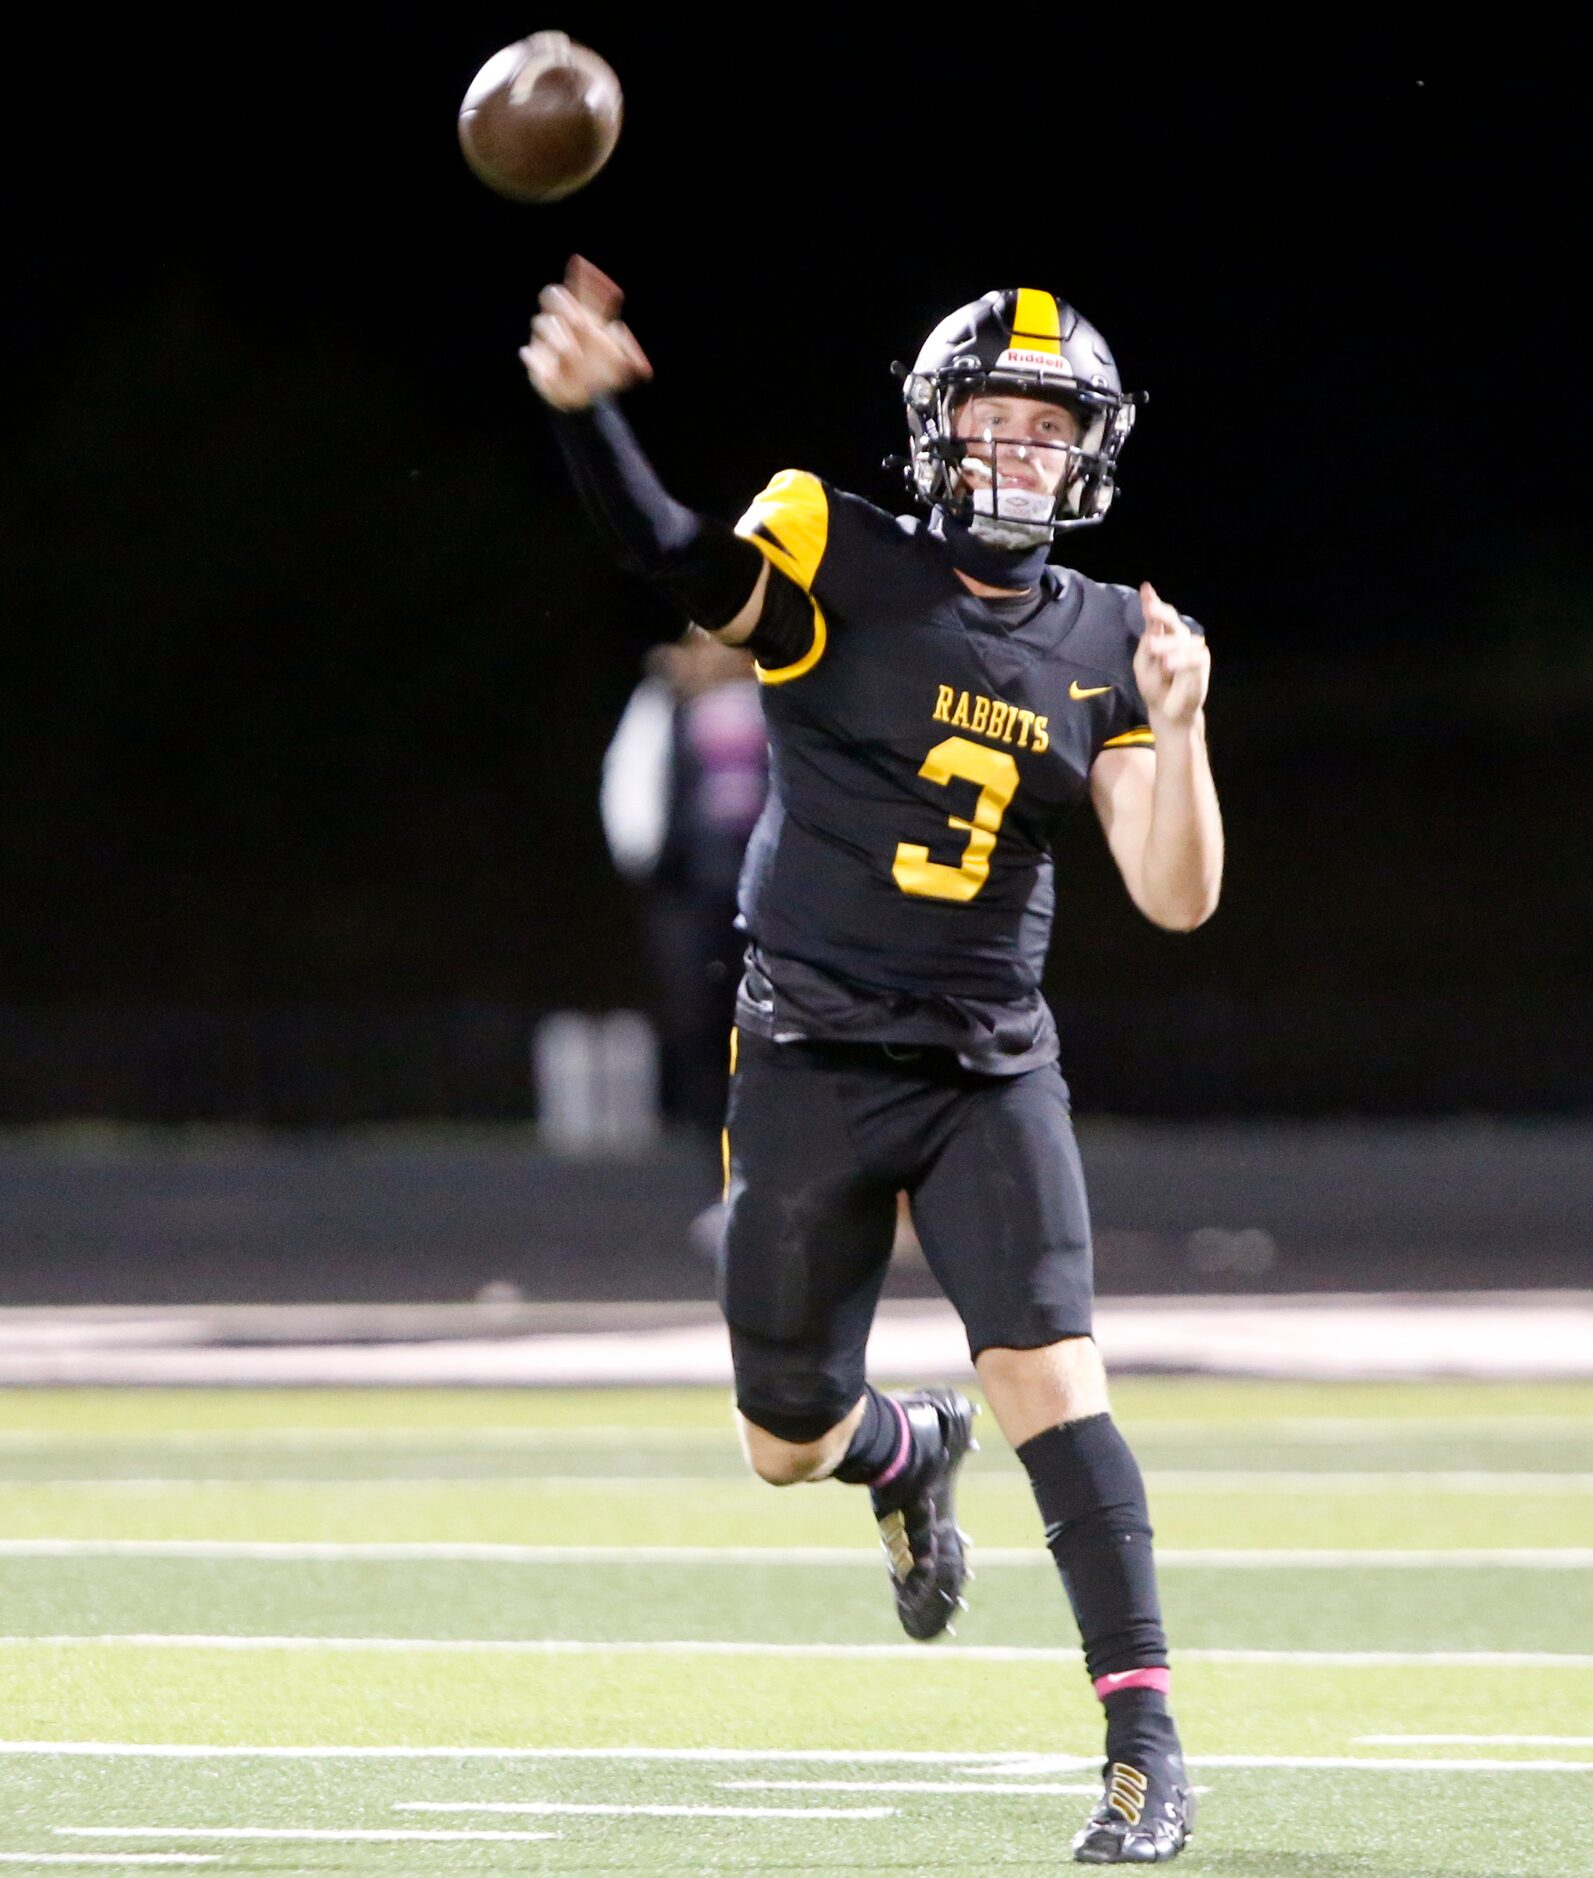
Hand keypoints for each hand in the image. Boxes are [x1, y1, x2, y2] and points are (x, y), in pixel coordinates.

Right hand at [520, 254, 653, 409]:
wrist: (584, 401)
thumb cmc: (603, 378)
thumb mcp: (623, 368)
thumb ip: (629, 352)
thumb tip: (618, 330)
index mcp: (587, 318)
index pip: (583, 290)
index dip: (583, 276)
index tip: (580, 262)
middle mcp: (565, 323)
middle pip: (555, 295)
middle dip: (563, 303)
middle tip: (578, 319)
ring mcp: (548, 338)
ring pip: (542, 322)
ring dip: (557, 335)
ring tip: (571, 352)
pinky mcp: (536, 358)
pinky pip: (530, 352)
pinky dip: (536, 357)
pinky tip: (544, 365)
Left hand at [1134, 582, 1209, 730]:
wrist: (1167, 710)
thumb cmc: (1154, 686)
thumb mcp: (1143, 666)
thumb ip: (1146, 647)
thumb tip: (1153, 628)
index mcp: (1161, 636)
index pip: (1156, 617)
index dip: (1152, 601)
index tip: (1146, 588)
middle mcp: (1177, 638)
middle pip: (1171, 620)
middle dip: (1160, 613)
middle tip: (1150, 610)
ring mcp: (1190, 648)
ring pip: (1180, 638)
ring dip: (1166, 643)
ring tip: (1153, 648)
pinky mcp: (1201, 663)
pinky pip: (1193, 657)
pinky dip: (1180, 660)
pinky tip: (1169, 663)